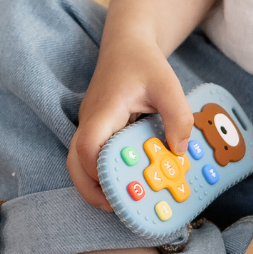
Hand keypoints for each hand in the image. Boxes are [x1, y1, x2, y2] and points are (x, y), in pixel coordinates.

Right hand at [67, 27, 192, 209]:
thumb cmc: (144, 63)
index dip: (99, 171)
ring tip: (122, 200)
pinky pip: (93, 157)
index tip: (120, 185)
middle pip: (74, 163)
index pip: (88, 147)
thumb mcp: (168, 85)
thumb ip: (177, 117)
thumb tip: (178, 152)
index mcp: (104, 111)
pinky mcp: (97, 130)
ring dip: (95, 184)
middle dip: (90, 190)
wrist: (126, 45)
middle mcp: (90, 122)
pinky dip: (104, 173)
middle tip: (116, 208)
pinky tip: (127, 179)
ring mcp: (90, 127)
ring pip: (79, 163)